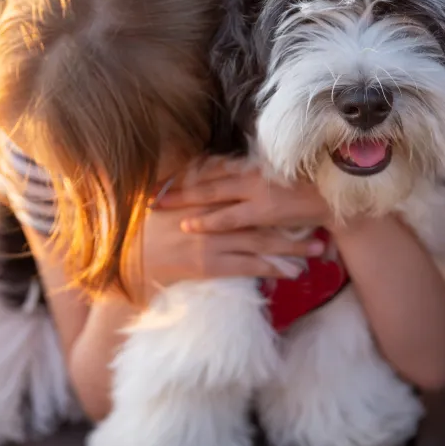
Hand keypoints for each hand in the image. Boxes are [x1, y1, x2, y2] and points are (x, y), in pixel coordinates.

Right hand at [126, 201, 325, 305]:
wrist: (124, 260)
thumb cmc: (141, 232)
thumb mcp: (163, 202)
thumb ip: (188, 188)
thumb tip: (210, 172)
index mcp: (200, 197)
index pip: (242, 192)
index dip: (271, 194)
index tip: (297, 195)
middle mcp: (208, 215)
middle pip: (259, 215)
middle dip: (291, 220)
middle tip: (320, 221)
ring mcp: (209, 240)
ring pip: (259, 240)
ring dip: (290, 246)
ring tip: (316, 250)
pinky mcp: (207, 264)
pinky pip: (246, 266)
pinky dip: (270, 267)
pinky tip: (291, 272)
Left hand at [155, 157, 333, 232]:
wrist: (338, 195)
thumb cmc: (308, 184)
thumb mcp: (278, 172)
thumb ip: (254, 174)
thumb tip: (230, 176)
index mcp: (252, 163)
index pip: (211, 165)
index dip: (185, 170)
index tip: (163, 174)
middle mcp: (250, 173)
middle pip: (203, 177)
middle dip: (175, 185)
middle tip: (149, 190)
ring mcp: (255, 191)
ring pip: (210, 194)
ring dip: (182, 200)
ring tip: (158, 205)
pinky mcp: (264, 210)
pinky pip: (229, 217)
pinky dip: (207, 221)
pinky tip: (188, 224)